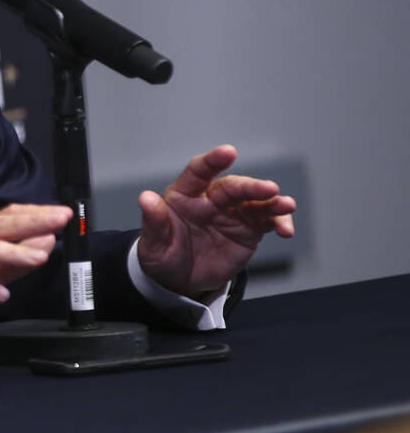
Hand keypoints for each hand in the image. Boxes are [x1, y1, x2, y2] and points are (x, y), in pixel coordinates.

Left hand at [137, 145, 295, 301]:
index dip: (212, 161)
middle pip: (232, 187)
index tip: (228, 152)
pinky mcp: (248, 230)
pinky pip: (266, 221)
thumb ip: (154, 222)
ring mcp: (231, 213)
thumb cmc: (162, 255)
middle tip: (269, 189)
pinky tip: (286, 230)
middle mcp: (210, 200)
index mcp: (184, 196)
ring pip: (255, 202)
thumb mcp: (153, 244)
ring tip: (286, 205)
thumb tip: (145, 198)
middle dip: (251, 187)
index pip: (198, 172)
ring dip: (272, 202)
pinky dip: (279, 222)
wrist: (180, 280)